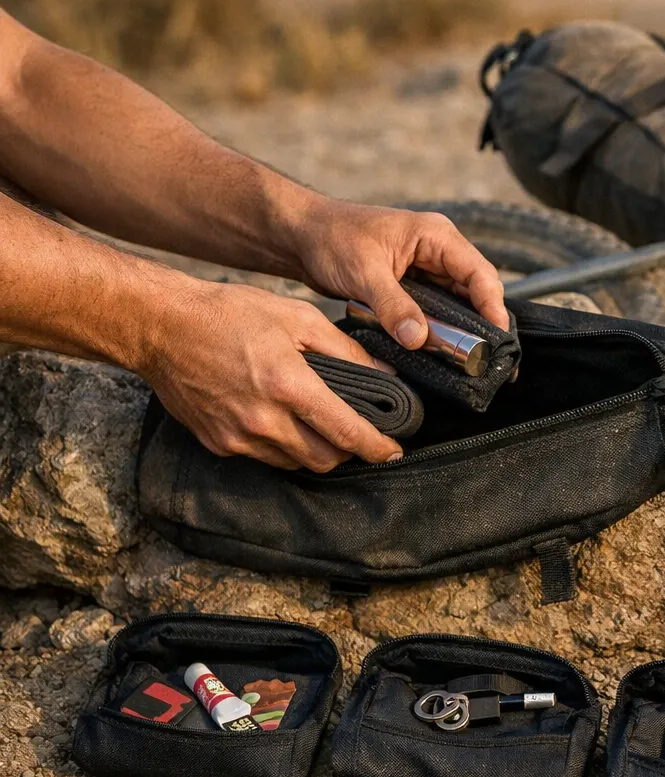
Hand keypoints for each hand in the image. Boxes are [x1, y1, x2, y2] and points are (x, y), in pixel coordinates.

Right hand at [140, 278, 403, 471]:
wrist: (159, 326)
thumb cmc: (228, 314)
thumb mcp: (297, 317)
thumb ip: (345, 351)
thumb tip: (385, 375)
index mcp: (288, 386)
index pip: (347, 433)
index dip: (377, 447)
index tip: (393, 450)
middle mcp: (263, 420)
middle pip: (325, 459)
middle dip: (349, 452)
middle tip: (358, 434)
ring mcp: (237, 437)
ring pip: (295, 463)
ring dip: (316, 451)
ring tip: (322, 427)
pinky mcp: (218, 443)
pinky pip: (264, 458)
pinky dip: (283, 447)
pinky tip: (284, 422)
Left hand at [290, 199, 508, 348]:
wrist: (301, 235)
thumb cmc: (331, 237)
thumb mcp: (363, 272)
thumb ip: (393, 306)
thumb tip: (419, 339)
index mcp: (436, 236)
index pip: (480, 273)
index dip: (493, 307)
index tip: (498, 339)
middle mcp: (439, 250)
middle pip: (477, 290)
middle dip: (485, 323)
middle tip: (490, 360)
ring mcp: (429, 268)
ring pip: (461, 302)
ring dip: (465, 329)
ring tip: (474, 361)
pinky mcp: (415, 286)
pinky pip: (440, 309)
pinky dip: (444, 329)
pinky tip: (445, 351)